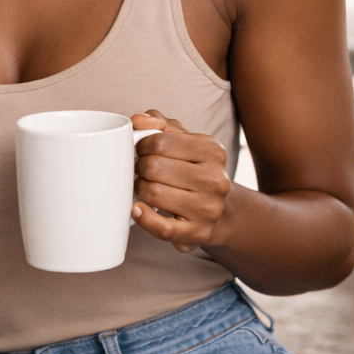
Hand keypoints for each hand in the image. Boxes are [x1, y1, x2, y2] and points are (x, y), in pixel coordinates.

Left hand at [130, 110, 231, 252]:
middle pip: (154, 168)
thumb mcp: (182, 140)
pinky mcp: (197, 233)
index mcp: (212, 150)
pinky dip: (144, 218)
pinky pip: (162, 228)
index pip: (160, 142)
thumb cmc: (191, 169)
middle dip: (139, 168)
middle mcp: (215, 180)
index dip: (141, 146)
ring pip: (155, 194)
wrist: (216, 209)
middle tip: (141, 171)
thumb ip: (158, 122)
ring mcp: (209, 209)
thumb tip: (138, 120)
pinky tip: (137, 209)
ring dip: (140, 190)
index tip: (141, 151)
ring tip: (144, 187)